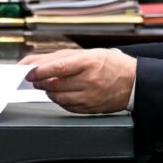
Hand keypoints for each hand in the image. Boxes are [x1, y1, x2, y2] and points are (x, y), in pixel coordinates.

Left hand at [19, 48, 135, 113]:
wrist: (133, 82)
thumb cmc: (109, 63)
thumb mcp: (86, 53)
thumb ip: (58, 57)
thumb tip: (33, 61)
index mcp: (88, 62)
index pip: (59, 67)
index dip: (40, 70)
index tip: (28, 71)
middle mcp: (89, 80)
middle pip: (56, 84)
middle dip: (40, 81)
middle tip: (35, 78)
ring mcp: (90, 96)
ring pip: (59, 98)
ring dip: (48, 91)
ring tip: (48, 85)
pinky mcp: (91, 108)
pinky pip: (67, 107)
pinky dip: (59, 100)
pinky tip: (60, 93)